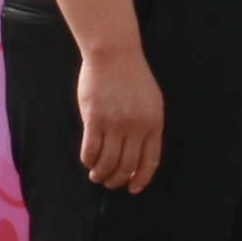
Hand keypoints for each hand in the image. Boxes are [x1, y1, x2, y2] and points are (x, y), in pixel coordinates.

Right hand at [76, 42, 166, 192]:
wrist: (114, 53)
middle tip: (110, 183)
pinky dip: (88, 160)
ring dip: (101, 173)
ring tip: (96, 176)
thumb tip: (140, 154)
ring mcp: (115, 123)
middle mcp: (136, 127)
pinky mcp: (94, 118)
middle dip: (117, 179)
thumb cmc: (133, 76)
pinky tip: (87, 161)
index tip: (132, 188)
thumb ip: (148, 126)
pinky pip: (91, 149)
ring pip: (107, 161)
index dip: (141, 178)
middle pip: (127, 165)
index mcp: (153, 123)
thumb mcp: (152, 101)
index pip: (149, 161)